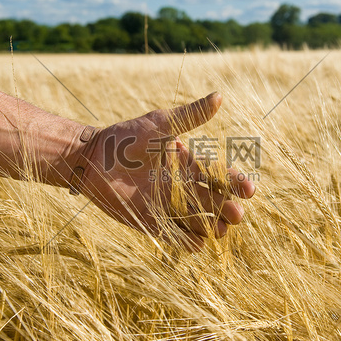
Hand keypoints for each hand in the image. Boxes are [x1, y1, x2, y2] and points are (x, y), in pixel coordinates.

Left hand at [76, 92, 255, 250]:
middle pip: (211, 201)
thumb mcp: (159, 124)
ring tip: (222, 230)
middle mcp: (180, 186)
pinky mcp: (149, 221)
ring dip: (210, 226)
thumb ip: (190, 115)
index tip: (250, 189)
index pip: (218, 175)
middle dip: (226, 208)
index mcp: (187, 164)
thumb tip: (220, 96)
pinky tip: (197, 244)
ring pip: (196, 220)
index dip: (235, 182)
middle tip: (237, 214)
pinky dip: (185, 240)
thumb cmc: (124, 137)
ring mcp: (166, 206)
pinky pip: (172, 234)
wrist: (90, 158)